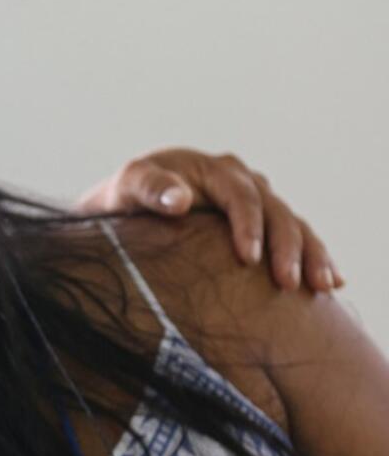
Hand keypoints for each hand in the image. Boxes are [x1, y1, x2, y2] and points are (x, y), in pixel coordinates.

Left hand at [78, 148, 339, 292]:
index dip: (248, 225)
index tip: (248, 258)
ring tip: (322, 286)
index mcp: (211, 169)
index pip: (240, 194)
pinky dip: (314, 257)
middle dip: (286, 246)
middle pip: (275, 210)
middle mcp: (240, 180)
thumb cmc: (125, 198)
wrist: (128, 209)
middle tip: (286, 283)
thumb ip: (150, 189)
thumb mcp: (128, 187)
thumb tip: (179, 199)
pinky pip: (295, 237)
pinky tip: (331, 283)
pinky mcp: (261, 223)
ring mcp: (255, 201)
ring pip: (293, 224)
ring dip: (310, 254)